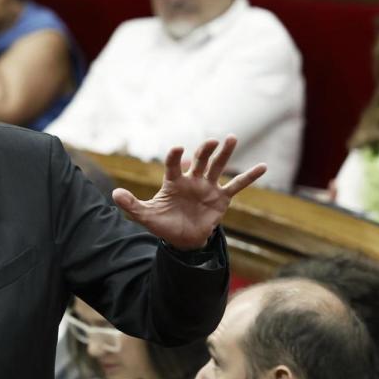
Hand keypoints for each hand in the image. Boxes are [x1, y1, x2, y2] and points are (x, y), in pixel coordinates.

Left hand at [112, 136, 265, 249]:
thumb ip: (131, 205)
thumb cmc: (163, 224)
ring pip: (218, 167)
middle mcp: (192, 180)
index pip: (173, 165)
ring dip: (225, 153)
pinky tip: (263, 167)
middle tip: (211, 141)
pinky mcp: (221, 198)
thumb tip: (114, 193)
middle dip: (204, 151)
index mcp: (173, 182)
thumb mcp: (145, 216)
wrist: (182, 240)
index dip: (175, 157)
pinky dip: (249, 177)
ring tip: (231, 138)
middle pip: (199, 161)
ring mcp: (208, 187)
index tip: (178, 149)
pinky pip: (237, 186)